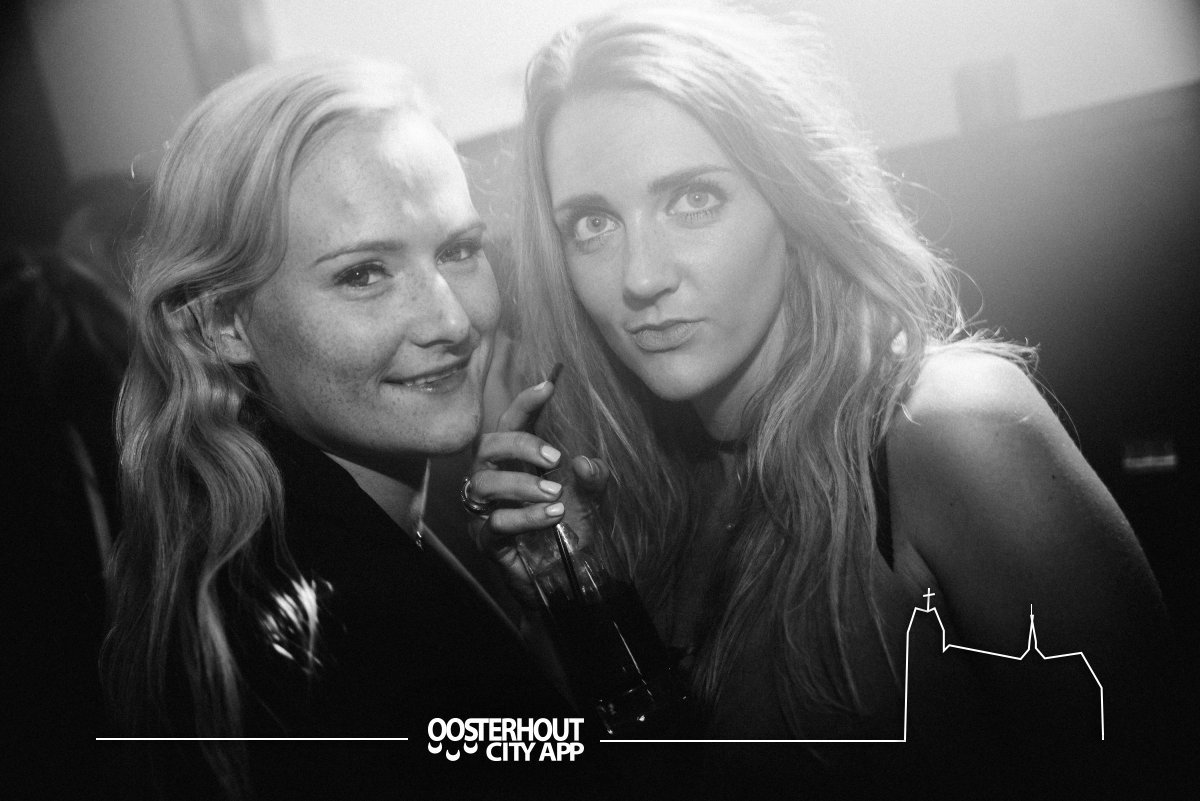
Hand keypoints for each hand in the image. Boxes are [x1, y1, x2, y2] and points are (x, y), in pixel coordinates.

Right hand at [464, 376, 608, 601]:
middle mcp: (496, 479)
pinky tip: (553, 516)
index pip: (512, 422)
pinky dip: (525, 517)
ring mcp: (487, 510)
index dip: (526, 402)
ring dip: (522, 485)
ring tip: (556, 495)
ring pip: (483, 484)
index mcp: (518, 461)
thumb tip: (585, 462)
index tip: (549, 384)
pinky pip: (494, 523)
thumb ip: (594, 476)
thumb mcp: (592, 497)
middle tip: (555, 458)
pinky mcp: (487, 540)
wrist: (568, 575)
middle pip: (487, 446)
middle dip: (519, 445)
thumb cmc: (571, 527)